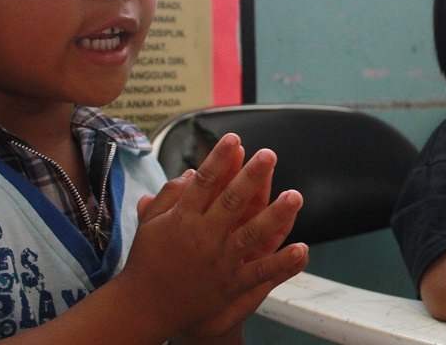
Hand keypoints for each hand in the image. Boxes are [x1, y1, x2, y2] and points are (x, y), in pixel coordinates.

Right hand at [118, 134, 309, 338]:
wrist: (144, 307)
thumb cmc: (147, 260)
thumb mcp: (149, 224)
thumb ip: (169, 196)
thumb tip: (190, 172)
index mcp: (183, 218)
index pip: (204, 182)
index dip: (219, 159)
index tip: (234, 138)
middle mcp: (203, 236)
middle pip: (231, 201)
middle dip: (251, 176)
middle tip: (269, 154)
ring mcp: (219, 260)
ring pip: (251, 233)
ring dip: (274, 214)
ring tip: (295, 195)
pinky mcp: (230, 284)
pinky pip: (259, 271)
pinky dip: (281, 261)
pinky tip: (301, 248)